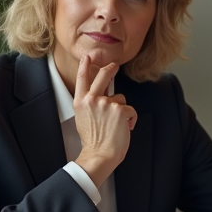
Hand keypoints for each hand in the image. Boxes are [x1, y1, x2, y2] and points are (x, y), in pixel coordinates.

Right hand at [73, 53, 137, 186]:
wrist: (100, 154)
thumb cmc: (93, 141)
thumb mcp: (83, 118)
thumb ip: (90, 105)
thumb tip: (99, 98)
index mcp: (80, 102)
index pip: (82, 79)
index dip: (85, 66)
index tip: (88, 57)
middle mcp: (92, 99)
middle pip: (103, 76)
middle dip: (110, 68)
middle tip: (114, 65)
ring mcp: (106, 103)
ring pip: (120, 99)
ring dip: (121, 110)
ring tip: (116, 125)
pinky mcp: (120, 110)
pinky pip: (130, 110)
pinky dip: (130, 120)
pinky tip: (125, 128)